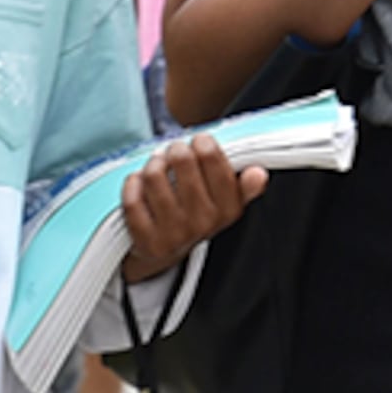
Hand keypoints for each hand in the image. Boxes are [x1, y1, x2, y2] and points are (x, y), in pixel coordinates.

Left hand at [118, 132, 266, 281]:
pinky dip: (133, 184)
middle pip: (182, 160)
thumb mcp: (226, 199)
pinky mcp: (147, 241)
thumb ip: (244, 184)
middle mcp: (204, 223)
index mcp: (228, 209)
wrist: (168, 250)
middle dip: (175, 150)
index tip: (199, 143)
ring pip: (154, 175)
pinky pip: (132, 198)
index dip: (202, 144)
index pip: (213, 160)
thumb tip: (259, 173)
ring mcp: (174, 234)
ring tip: (157, 167)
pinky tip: (140, 185)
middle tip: (174, 153)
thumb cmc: (196, 211)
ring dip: (152, 164)